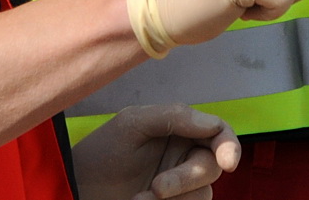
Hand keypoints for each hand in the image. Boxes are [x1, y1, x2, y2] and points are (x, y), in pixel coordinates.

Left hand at [73, 106, 240, 199]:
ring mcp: (179, 187)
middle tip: (157, 189)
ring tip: (139, 199)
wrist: (79, 189)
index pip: (218, 133)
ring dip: (174, 199)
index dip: (229, 146)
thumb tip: (212, 123)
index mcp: (179, 130)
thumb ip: (173, 117)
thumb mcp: (133, 124)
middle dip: (187, 178)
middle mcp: (183, 157)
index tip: (228, 161)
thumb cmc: (101, 153)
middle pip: (211, 167)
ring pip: (203, 195)